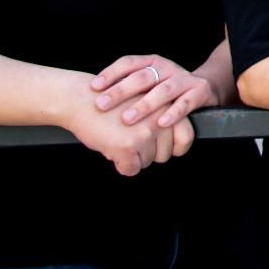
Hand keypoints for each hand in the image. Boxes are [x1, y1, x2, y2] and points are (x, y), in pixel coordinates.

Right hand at [60, 78, 195, 176]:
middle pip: (165, 154)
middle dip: (148, 153)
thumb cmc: (112, 103)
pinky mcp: (128, 146)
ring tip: (118, 137)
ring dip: (132, 157)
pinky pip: (130, 170)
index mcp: (167, 107)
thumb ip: (162, 119)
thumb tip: (176, 145)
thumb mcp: (145, 103)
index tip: (161, 147)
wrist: (82, 99)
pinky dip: (120, 165)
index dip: (175, 147)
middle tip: (130, 139)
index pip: (187, 137)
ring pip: (146, 162)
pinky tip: (111, 147)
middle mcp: (160, 120)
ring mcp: (145, 133)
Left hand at [91, 54, 217, 129]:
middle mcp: (167, 68)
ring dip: (144, 105)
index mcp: (152, 62)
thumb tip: (92, 100)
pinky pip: (185, 103)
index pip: (129, 63)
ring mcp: (184, 79)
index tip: (93, 87)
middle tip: (102, 105)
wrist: (206, 86)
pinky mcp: (199, 92)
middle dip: (120, 91)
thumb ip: (129, 89)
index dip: (111, 73)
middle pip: (142, 77)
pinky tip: (161, 123)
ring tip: (126, 119)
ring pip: (163, 90)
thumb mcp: (149, 83)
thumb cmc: (167, 89)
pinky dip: (174, 113)